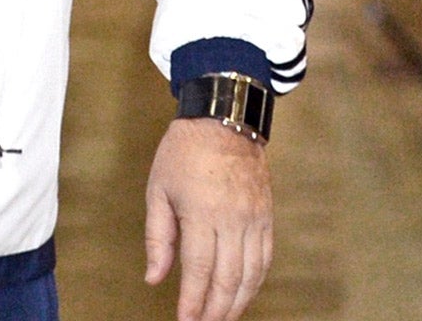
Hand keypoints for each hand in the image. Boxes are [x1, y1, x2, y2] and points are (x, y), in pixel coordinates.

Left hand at [145, 117, 272, 320]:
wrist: (224, 120)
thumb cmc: (183, 153)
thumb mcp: (158, 189)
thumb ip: (157, 237)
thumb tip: (155, 278)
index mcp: (201, 212)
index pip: (199, 270)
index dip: (193, 301)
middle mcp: (232, 220)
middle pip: (228, 279)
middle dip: (216, 310)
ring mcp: (254, 220)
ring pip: (251, 275)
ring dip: (237, 303)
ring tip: (222, 318)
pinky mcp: (267, 217)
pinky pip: (265, 259)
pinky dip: (255, 283)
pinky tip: (243, 294)